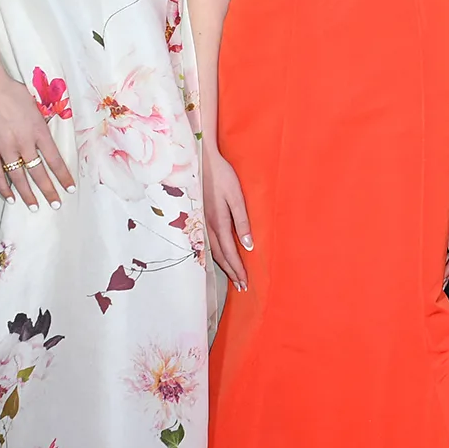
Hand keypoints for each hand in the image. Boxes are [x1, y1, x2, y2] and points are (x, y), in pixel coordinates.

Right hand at [0, 67, 76, 210]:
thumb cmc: (13, 91)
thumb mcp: (35, 107)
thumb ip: (40, 126)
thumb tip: (45, 139)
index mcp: (39, 131)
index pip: (55, 160)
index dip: (63, 176)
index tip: (70, 188)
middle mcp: (24, 143)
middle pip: (39, 173)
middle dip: (49, 190)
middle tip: (56, 204)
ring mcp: (5, 147)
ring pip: (19, 177)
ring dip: (28, 194)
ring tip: (34, 207)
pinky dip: (4, 187)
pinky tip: (10, 198)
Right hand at [201, 146, 252, 291]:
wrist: (201, 160)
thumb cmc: (223, 175)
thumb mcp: (236, 196)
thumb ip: (242, 221)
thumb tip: (249, 245)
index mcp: (219, 222)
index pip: (230, 252)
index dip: (238, 269)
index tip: (246, 283)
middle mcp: (208, 226)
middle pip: (220, 256)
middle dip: (231, 272)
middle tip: (241, 287)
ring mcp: (201, 222)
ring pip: (212, 251)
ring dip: (223, 265)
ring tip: (232, 276)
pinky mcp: (200, 217)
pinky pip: (207, 242)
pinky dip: (215, 254)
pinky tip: (219, 256)